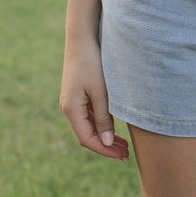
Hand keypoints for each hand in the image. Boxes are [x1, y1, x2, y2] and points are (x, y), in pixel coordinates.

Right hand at [59, 41, 129, 159]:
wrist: (82, 40)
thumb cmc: (92, 63)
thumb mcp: (101, 92)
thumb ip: (104, 118)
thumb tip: (105, 142)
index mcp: (71, 109)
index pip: (87, 139)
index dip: (104, 150)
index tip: (122, 156)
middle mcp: (69, 108)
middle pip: (88, 136)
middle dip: (106, 147)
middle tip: (126, 155)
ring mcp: (73, 103)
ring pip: (89, 128)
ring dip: (105, 138)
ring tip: (124, 146)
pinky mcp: (78, 97)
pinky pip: (90, 117)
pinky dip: (102, 126)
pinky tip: (116, 130)